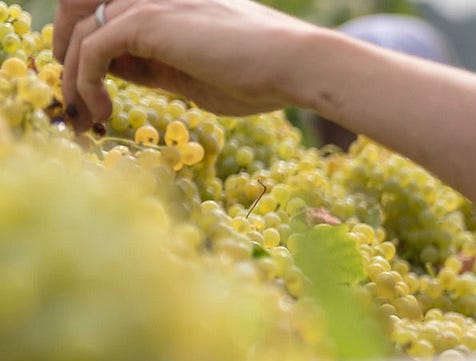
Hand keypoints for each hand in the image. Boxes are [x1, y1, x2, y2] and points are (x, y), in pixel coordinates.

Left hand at [54, 0, 320, 130]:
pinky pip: (89, 50)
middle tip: (73, 106)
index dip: (85, 55)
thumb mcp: (193, 74)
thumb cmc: (260, 76)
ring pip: (79, 33)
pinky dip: (83, 83)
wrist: (295, 65)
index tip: (91, 98)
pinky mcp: (144, 21)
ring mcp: (146, 1)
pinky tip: (102, 112)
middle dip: (66, 61)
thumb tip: (119, 75)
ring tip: (84, 118)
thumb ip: (156, 67)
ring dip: (70, 79)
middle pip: (80, 16)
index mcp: (166, 2)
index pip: (105, 19)